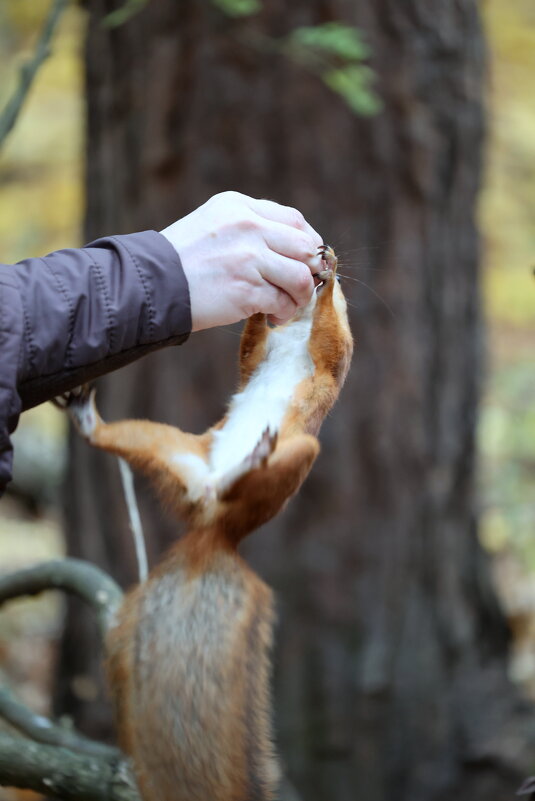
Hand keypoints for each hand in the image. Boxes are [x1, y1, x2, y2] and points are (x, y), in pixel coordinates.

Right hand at [160, 191, 322, 329]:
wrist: (149, 285)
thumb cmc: (182, 261)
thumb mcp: (213, 225)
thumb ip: (251, 228)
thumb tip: (297, 250)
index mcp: (239, 207)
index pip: (294, 220)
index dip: (309, 243)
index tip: (307, 262)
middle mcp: (247, 226)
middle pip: (305, 246)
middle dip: (310, 271)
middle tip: (301, 288)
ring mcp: (248, 257)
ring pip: (301, 276)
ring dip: (300, 296)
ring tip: (286, 306)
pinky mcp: (246, 289)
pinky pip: (283, 301)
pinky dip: (283, 312)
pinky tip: (272, 316)